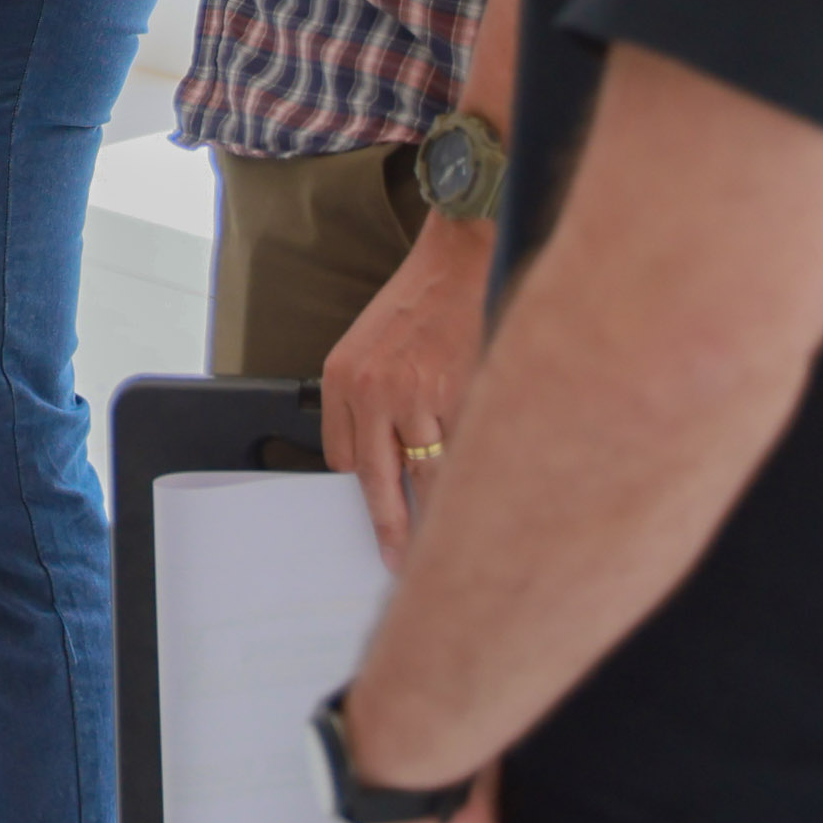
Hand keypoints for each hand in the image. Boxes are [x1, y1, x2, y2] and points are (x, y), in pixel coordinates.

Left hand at [320, 212, 492, 559]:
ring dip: (436, 512)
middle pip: (380, 480)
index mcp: (342, 378)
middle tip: (397, 558)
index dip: (363, 488)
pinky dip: (471, 477)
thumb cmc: (415, 307)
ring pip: (428, 475)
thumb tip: (381, 460)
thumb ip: (362, 403)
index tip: (376, 515)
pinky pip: (464, 452)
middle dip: (391, 526)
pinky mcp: (462, 395)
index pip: (344, 459)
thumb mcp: (364, 348)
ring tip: (443, 544)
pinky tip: (479, 498)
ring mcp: (419, 396)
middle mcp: (374, 391)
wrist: (458, 264)